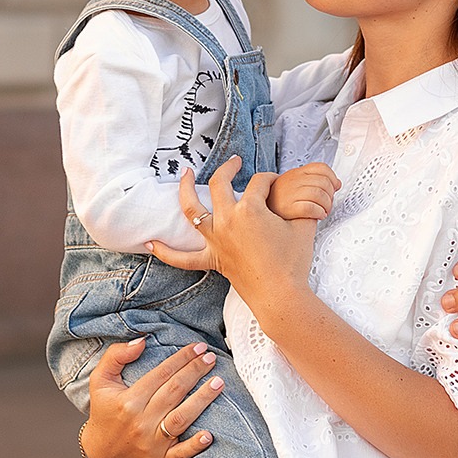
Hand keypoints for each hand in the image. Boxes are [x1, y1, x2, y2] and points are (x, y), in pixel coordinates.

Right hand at [79, 338, 224, 457]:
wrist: (103, 452)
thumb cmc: (105, 412)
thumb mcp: (100, 381)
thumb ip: (116, 356)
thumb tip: (141, 342)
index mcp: (128, 401)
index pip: (162, 374)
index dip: (182, 358)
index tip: (198, 347)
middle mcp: (141, 422)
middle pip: (175, 392)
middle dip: (195, 372)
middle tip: (211, 358)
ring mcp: (151, 443)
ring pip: (182, 418)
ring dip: (203, 400)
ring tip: (218, 383)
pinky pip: (181, 454)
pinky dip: (195, 445)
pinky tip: (210, 435)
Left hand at [149, 157, 313, 306]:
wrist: (281, 295)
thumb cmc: (294, 263)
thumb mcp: (304, 226)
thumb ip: (304, 206)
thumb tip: (306, 196)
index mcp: (250, 209)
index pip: (260, 182)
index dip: (271, 179)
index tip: (278, 184)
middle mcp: (227, 220)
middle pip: (221, 183)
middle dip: (229, 167)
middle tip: (236, 162)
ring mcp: (216, 240)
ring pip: (192, 210)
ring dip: (185, 189)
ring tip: (186, 174)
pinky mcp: (213, 260)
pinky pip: (183, 258)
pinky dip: (165, 252)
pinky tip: (150, 243)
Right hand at [266, 162, 338, 222]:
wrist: (261, 209)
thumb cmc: (281, 199)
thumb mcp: (296, 183)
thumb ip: (316, 180)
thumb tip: (337, 183)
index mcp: (297, 173)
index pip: (321, 168)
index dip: (332, 178)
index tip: (334, 187)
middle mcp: (293, 181)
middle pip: (324, 182)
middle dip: (331, 195)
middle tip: (328, 203)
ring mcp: (290, 194)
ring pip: (319, 195)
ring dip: (327, 205)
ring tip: (324, 211)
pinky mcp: (288, 208)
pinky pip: (311, 208)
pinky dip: (319, 212)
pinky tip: (318, 215)